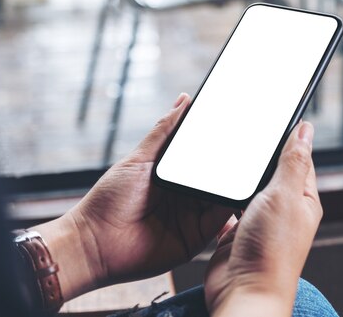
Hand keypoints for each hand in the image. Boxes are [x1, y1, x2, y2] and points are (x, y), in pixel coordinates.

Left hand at [34, 93, 235, 300]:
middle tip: (249, 147)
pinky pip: (220, 219)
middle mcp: (186, 195)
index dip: (219, 145)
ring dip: (235, 183)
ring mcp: (193, 217)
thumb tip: (184, 100)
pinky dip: (230, 206)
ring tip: (249, 167)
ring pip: (222, 195)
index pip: (204, 157)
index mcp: (174, 175)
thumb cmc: (109, 200)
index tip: (237, 128)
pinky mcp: (197, 238)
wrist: (94, 243)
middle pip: (216, 176)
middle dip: (232, 163)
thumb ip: (164, 132)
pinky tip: (238, 193)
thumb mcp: (139, 159)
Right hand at [204, 121, 322, 316]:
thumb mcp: (285, 195)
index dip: (289, 136)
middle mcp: (283, 209)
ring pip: (249, 187)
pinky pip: (229, 205)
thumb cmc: (271, 250)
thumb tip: (306, 130)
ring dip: (240, 174)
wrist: (243, 291)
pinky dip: (222, 194)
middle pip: (272, 171)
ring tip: (228, 154)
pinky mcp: (235, 231)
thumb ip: (293, 161)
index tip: (275, 116)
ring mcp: (259, 221)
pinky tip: (214, 183)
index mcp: (303, 199)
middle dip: (260, 153)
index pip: (299, 158)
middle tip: (246, 132)